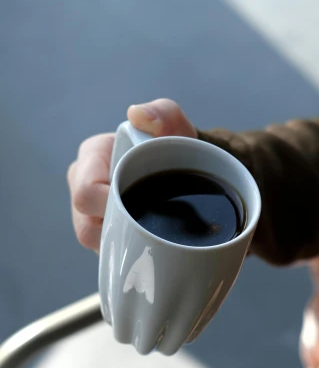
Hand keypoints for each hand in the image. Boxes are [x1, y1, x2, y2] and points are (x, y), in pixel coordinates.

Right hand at [67, 99, 197, 252]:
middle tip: (152, 225)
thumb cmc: (173, 145)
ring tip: (151, 237)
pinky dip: (129, 255)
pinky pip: (110, 254)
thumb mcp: (175, 124)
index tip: (140, 206)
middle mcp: (83, 187)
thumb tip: (137, 115)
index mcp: (91, 158)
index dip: (110, 205)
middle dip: (119, 230)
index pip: (85, 192)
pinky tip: (148, 251)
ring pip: (96, 244)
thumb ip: (162, 113)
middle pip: (85, 226)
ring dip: (123, 246)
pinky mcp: (104, 235)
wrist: (186, 171)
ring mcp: (90, 214)